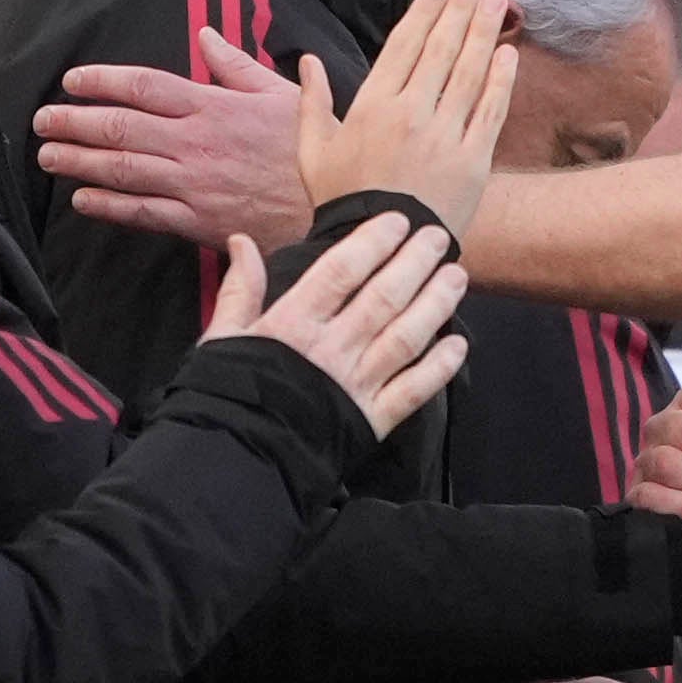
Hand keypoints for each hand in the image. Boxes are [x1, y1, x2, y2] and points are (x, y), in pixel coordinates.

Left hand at [41, 36, 311, 249]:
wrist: (337, 208)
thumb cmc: (313, 149)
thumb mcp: (282, 94)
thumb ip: (237, 66)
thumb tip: (206, 36)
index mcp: (214, 107)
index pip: (144, 86)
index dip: (102, 81)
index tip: (72, 80)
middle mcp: (196, 143)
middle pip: (121, 127)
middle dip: (74, 122)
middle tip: (43, 120)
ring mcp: (194, 185)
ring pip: (123, 169)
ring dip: (79, 162)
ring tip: (48, 157)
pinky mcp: (198, 222)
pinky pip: (143, 213)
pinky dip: (108, 207)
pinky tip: (82, 201)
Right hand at [201, 209, 468, 436]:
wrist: (238, 461)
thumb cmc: (227, 395)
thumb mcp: (222, 337)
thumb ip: (239, 289)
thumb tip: (242, 240)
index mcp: (293, 324)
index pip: (341, 271)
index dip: (373, 243)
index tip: (398, 222)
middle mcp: (332, 349)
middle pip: (384, 297)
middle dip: (415, 263)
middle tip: (439, 237)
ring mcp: (356, 385)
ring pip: (406, 337)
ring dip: (436, 304)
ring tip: (456, 277)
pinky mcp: (372, 420)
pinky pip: (414, 390)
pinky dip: (439, 368)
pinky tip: (459, 344)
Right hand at [297, 0, 514, 236]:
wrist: (380, 248)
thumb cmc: (343, 200)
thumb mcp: (313, 152)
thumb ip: (311, 102)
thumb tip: (307, 61)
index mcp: (373, 106)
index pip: (405, 44)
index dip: (427, 10)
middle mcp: (412, 114)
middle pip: (443, 48)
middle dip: (462, 7)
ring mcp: (446, 136)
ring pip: (471, 72)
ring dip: (486, 31)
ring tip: (497, 1)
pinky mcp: (473, 161)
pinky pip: (491, 111)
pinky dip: (502, 79)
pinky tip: (509, 53)